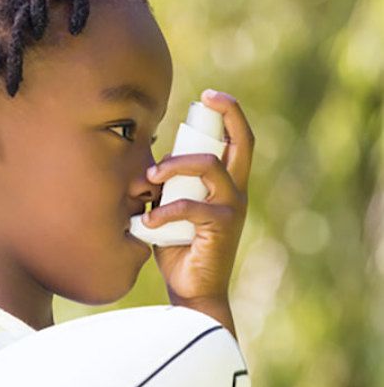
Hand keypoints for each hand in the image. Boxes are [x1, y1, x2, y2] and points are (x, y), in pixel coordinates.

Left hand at [142, 90, 253, 305]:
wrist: (191, 290)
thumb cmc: (178, 250)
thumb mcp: (169, 212)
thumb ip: (164, 190)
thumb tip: (144, 170)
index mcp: (226, 187)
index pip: (237, 142)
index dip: (229, 115)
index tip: (210, 96)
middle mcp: (235, 193)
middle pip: (242, 143)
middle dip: (228, 114)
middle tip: (203, 100)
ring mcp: (231, 209)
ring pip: (209, 167)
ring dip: (175, 165)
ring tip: (150, 176)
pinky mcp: (220, 227)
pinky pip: (190, 206)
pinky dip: (163, 212)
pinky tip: (146, 223)